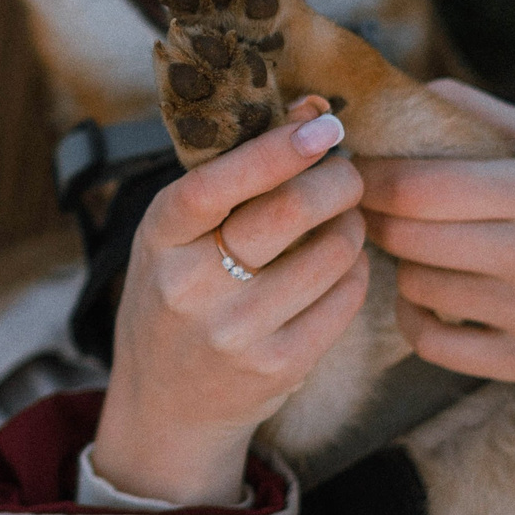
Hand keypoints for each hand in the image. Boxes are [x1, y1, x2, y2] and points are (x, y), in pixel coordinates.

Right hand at [89, 100, 368, 505]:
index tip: (324, 126)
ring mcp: (235, 331)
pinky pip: (344, 299)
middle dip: (337, 180)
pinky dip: (355, 270)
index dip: (278, 149)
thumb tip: (313, 108)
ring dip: (353, 225)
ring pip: (330, 254)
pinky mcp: (277, 367)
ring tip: (344, 220)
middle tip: (348, 173)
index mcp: (159, 237)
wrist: (167, 406)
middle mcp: (190, 286)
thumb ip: (236, 171)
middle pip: (288, 212)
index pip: (218, 183)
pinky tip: (341, 265)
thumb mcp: (179, 233)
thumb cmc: (177, 296)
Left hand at [360, 81, 514, 407]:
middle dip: (377, 218)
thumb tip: (401, 88)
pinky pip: (430, 343)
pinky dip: (414, 318)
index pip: (415, 187)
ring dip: (402, 265)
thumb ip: (475, 111)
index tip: (359, 171)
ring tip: (417, 248)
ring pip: (414, 287)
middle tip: (375, 209)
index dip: (371, 177)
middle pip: (405, 237)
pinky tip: (426, 296)